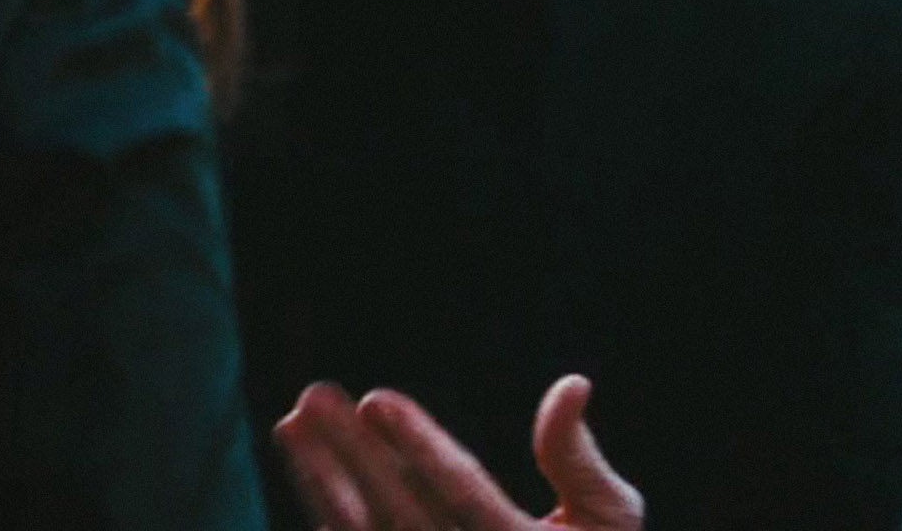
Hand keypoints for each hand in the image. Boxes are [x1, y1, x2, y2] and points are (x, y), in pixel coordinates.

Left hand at [273, 373, 644, 530]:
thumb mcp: (608, 521)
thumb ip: (580, 460)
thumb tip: (571, 383)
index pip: (462, 495)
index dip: (419, 446)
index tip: (376, 399)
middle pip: (399, 514)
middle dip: (353, 455)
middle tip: (314, 398)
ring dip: (323, 480)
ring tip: (293, 422)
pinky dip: (327, 513)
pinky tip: (309, 468)